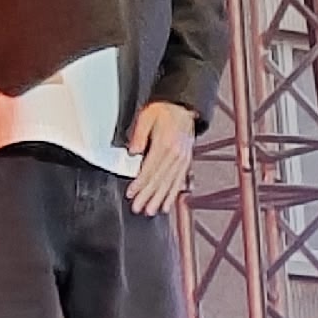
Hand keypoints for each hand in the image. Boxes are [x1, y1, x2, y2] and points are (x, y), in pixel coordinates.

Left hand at [124, 101, 193, 215]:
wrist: (183, 106)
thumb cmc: (163, 110)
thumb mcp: (146, 117)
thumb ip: (139, 136)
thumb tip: (133, 152)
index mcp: (165, 144)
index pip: (149, 169)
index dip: (139, 184)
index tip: (131, 194)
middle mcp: (175, 154)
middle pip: (159, 180)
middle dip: (147, 196)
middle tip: (138, 209)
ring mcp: (182, 159)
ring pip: (170, 183)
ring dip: (160, 199)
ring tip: (151, 211)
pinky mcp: (186, 161)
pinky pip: (179, 181)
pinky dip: (173, 194)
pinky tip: (167, 204)